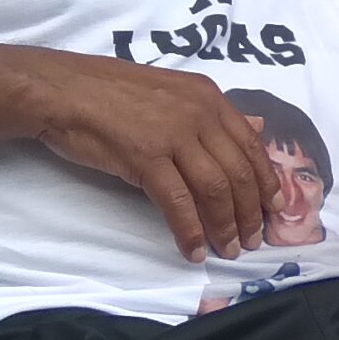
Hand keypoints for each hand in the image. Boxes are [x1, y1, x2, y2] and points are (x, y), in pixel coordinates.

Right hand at [25, 57, 291, 262]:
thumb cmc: (110, 92)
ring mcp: (173, 134)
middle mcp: (198, 113)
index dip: (267, 180)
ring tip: (230, 249)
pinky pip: (178, 202)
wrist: (61, 89)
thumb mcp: (172, 91)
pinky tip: (194, 249)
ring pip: (215, 189)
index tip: (277, 208)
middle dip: (252, 211)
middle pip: (238, 171)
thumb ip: (212, 113)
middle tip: (255, 239)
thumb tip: (256, 126)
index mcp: (208, 97)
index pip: (251, 144)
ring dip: (226, 225)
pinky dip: (190, 231)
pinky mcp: (145, 157)